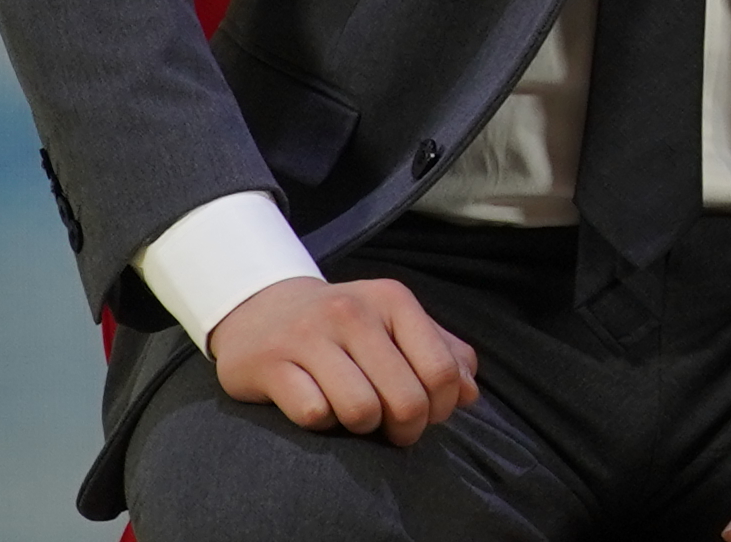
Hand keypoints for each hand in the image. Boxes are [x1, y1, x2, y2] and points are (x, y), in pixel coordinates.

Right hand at [208, 274, 480, 445]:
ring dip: (362, 427)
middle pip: (406, 399)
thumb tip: (470, 395)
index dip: (441, 408)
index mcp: (393, 301)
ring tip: (355, 416)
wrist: (260, 309)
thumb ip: (441, 353)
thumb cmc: (342, 326)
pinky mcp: (268, 364)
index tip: (428, 417)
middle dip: (406, 428)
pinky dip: (320, 422)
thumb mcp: (395, 324)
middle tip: (394, 430)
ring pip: (360, 410)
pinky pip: (312, 413)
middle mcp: (352, 312)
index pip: (441, 371)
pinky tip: (316, 406)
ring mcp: (308, 336)